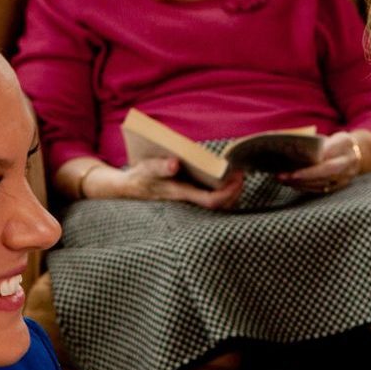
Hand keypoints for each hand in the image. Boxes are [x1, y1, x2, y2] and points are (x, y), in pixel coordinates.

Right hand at [104, 156, 245, 208]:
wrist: (128, 187)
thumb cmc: (140, 176)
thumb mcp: (147, 168)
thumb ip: (160, 166)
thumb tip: (174, 164)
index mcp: (181, 193)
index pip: (211, 200)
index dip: (228, 192)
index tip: (238, 178)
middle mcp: (188, 199)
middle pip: (219, 205)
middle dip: (234, 192)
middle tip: (242, 175)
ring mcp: (189, 199)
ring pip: (217, 204)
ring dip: (230, 192)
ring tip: (236, 176)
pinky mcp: (187, 195)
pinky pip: (210, 197)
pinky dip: (222, 190)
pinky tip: (224, 178)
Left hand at [278, 131, 363, 193]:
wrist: (359, 155)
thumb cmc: (343, 144)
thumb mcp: (339, 138)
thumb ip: (325, 144)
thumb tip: (307, 151)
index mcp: (346, 156)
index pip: (326, 167)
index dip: (309, 172)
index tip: (293, 174)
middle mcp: (346, 171)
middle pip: (320, 178)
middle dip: (299, 179)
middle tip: (280, 176)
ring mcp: (342, 181)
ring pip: (318, 186)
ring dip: (299, 184)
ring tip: (282, 179)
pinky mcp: (337, 187)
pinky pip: (319, 190)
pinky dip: (305, 187)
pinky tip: (292, 183)